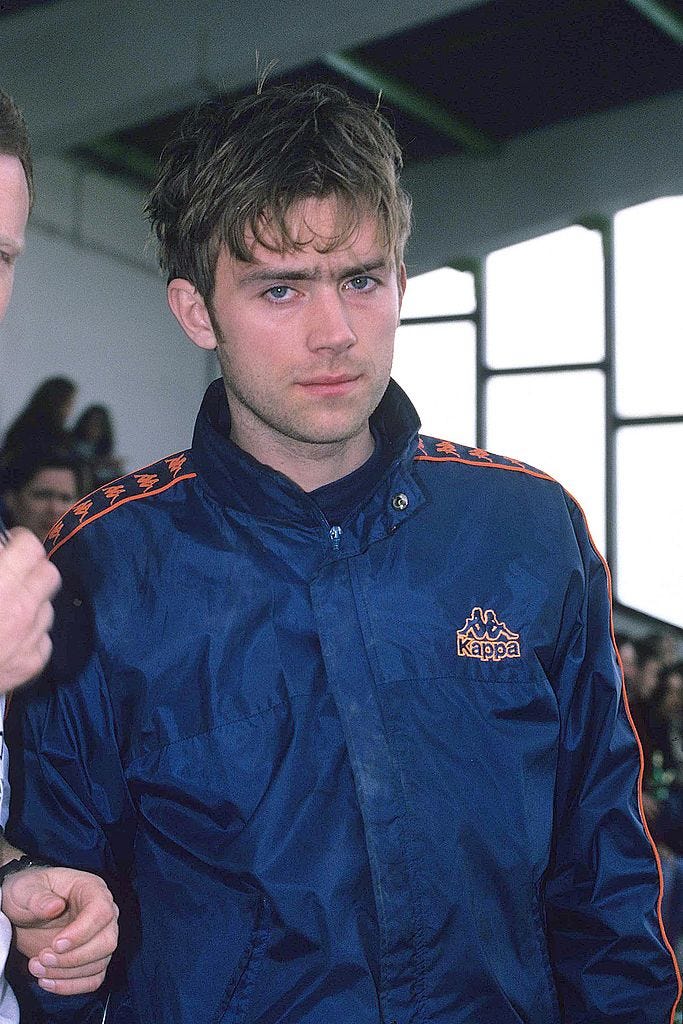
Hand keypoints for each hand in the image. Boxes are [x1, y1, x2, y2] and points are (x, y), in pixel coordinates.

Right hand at [0, 528, 60, 691]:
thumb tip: (1, 547)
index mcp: (1, 583)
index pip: (32, 548)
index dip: (20, 543)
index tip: (12, 545)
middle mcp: (21, 609)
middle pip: (49, 575)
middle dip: (33, 570)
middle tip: (14, 574)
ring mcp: (29, 639)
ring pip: (47, 608)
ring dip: (32, 604)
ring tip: (7, 608)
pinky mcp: (30, 664)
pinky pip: (43, 639)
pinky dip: (30, 635)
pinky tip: (10, 636)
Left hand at [2, 866, 117, 994]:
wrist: (23, 914)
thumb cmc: (27, 894)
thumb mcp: (25, 890)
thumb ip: (38, 897)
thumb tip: (55, 907)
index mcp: (92, 889)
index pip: (102, 912)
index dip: (82, 932)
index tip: (55, 944)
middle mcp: (103, 913)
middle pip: (107, 941)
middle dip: (74, 957)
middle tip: (43, 957)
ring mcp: (99, 937)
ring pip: (100, 963)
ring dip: (66, 973)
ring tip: (36, 966)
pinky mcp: (92, 959)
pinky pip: (93, 979)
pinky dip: (70, 986)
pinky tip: (46, 980)